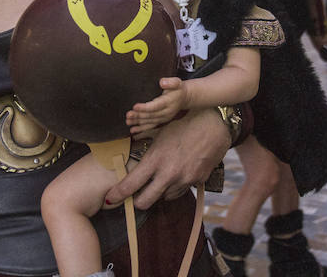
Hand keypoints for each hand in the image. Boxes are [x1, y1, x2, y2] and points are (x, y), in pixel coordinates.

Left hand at [105, 108, 228, 208]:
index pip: (130, 184)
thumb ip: (146, 144)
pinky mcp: (197, 182)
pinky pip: (181, 190)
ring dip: (160, 192)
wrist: (215, 124)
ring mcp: (184, 180)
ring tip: (162, 178)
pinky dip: (176, 186)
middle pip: (145, 202)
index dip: (117, 194)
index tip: (110, 198)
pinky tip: (179, 173)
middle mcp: (168, 173)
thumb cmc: (184, 123)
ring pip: (165, 198)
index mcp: (155, 159)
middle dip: (137, 201)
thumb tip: (131, 145)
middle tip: (136, 196)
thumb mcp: (160, 132)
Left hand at [126, 78, 185, 134]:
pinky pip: (151, 126)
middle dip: (138, 115)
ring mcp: (164, 118)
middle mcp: (166, 112)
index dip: (145, 107)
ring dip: (138, 122)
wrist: (185, 98)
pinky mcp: (161, 120)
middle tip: (128, 114)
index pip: (155, 106)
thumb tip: (162, 82)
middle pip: (150, 115)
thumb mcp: (177, 82)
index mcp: (169, 102)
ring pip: (149, 121)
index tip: (135, 106)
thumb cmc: (178, 89)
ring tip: (128, 122)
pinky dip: (141, 128)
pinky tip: (133, 130)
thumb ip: (170, 82)